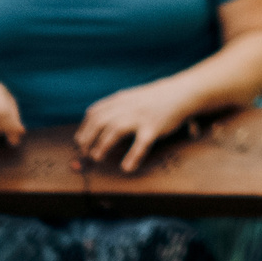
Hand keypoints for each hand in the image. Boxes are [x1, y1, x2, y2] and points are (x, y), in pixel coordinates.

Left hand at [76, 80, 198, 171]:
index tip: (80, 141)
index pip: (94, 112)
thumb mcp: (133, 98)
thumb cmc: (155, 99)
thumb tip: (98, 123)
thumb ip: (117, 108)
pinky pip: (140, 143)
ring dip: (102, 145)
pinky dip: (132, 156)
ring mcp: (140, 116)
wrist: (181, 92)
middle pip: (100, 121)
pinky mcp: (153, 127)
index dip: (84, 128)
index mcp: (121, 99)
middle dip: (88, 138)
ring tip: (97, 157)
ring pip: (115, 130)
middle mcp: (127, 107)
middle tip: (84, 153)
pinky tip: (126, 167)